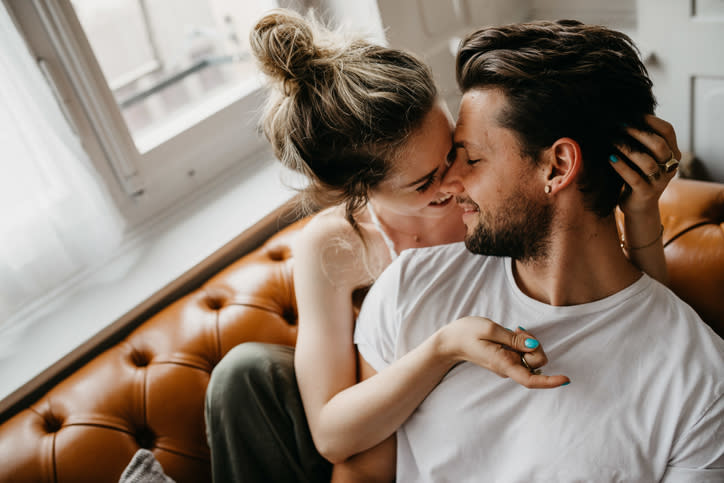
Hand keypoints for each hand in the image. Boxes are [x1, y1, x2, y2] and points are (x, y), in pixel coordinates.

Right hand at [437, 316, 569, 388]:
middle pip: (536, 362)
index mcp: (503, 364)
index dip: (549, 381)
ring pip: (532, 356)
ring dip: (528, 341)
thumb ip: (513, 339)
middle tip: (518, 330)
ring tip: (512, 331)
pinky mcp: (509, 358)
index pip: (530, 380)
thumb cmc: (466, 333)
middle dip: (535, 345)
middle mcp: (509, 368)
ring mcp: (509, 364)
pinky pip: (525, 353)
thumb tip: (534, 345)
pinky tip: (511, 334)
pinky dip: (523, 342)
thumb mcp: (490, 329)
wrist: (450, 342)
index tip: (566, 379)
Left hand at [611, 115, 680, 214]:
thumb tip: (624, 118)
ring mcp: (659, 182)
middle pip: (659, 145)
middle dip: (638, 133)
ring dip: (628, 149)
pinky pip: (634, 178)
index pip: (668, 131)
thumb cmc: (639, 176)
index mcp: (673, 155)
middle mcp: (670, 167)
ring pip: (647, 162)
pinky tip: (610, 157)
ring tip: (612, 140)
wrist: (639, 207)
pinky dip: (621, 166)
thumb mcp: (646, 157)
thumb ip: (643, 142)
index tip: (633, 114)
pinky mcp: (646, 194)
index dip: (651, 121)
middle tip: (620, 125)